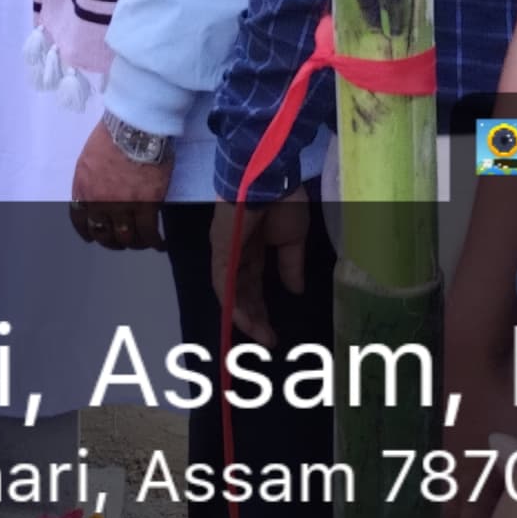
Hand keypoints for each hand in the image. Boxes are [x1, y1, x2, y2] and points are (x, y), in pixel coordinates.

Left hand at [67, 117, 170, 249]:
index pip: (80, 221)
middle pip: (103, 234)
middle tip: (122, 240)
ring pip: (126, 238)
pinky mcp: (147, 205)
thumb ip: (89, 178)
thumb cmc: (114, 134)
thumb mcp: (89, 157)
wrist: (135, 126)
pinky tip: (160, 244)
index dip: (88, 232)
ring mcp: (123, 205)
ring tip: (142, 241)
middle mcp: (99, 202)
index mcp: (84, 188)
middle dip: (112, 240)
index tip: (94, 235)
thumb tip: (96, 190)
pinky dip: (155, 242)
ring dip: (134, 243)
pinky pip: (149, 233)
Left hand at [210, 196, 313, 348]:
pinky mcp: (221, 249)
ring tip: (260, 335)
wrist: (270, 177)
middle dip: (254, 318)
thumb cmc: (282, 201)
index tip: (274, 333)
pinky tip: (246, 319)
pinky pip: (223, 281)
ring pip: (230, 291)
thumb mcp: (293, 239)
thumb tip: (295, 291)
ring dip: (244, 316)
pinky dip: (233, 301)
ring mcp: (226, 252)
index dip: (262, 310)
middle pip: (241, 293)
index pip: (253, 287)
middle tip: (268, 340)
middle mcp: (236, 254)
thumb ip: (291, 265)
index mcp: (253, 250)